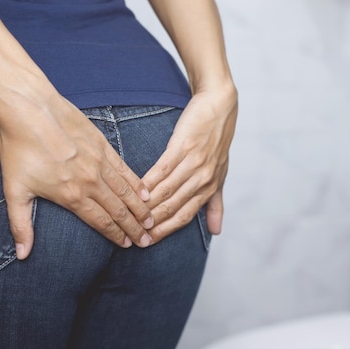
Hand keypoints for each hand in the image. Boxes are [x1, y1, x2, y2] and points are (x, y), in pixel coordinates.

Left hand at [0, 91, 153, 259]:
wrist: (29, 109)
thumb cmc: (19, 148)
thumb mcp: (14, 190)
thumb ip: (21, 225)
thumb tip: (22, 255)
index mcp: (72, 196)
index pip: (101, 222)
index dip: (115, 235)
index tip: (127, 245)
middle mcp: (91, 182)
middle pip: (118, 210)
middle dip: (134, 228)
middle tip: (146, 240)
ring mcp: (99, 163)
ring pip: (126, 191)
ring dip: (140, 208)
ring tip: (151, 221)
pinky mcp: (103, 145)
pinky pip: (125, 169)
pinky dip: (137, 183)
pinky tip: (146, 192)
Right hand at [142, 84, 237, 242]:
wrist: (219, 105)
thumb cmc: (217, 140)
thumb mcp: (220, 175)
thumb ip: (215, 204)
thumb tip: (216, 232)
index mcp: (209, 188)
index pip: (184, 217)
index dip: (165, 232)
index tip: (147, 242)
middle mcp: (203, 178)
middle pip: (173, 208)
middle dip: (152, 224)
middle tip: (133, 234)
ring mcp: (194, 162)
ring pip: (166, 191)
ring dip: (147, 205)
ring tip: (129, 215)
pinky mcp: (183, 146)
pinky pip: (163, 169)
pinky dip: (148, 181)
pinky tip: (135, 190)